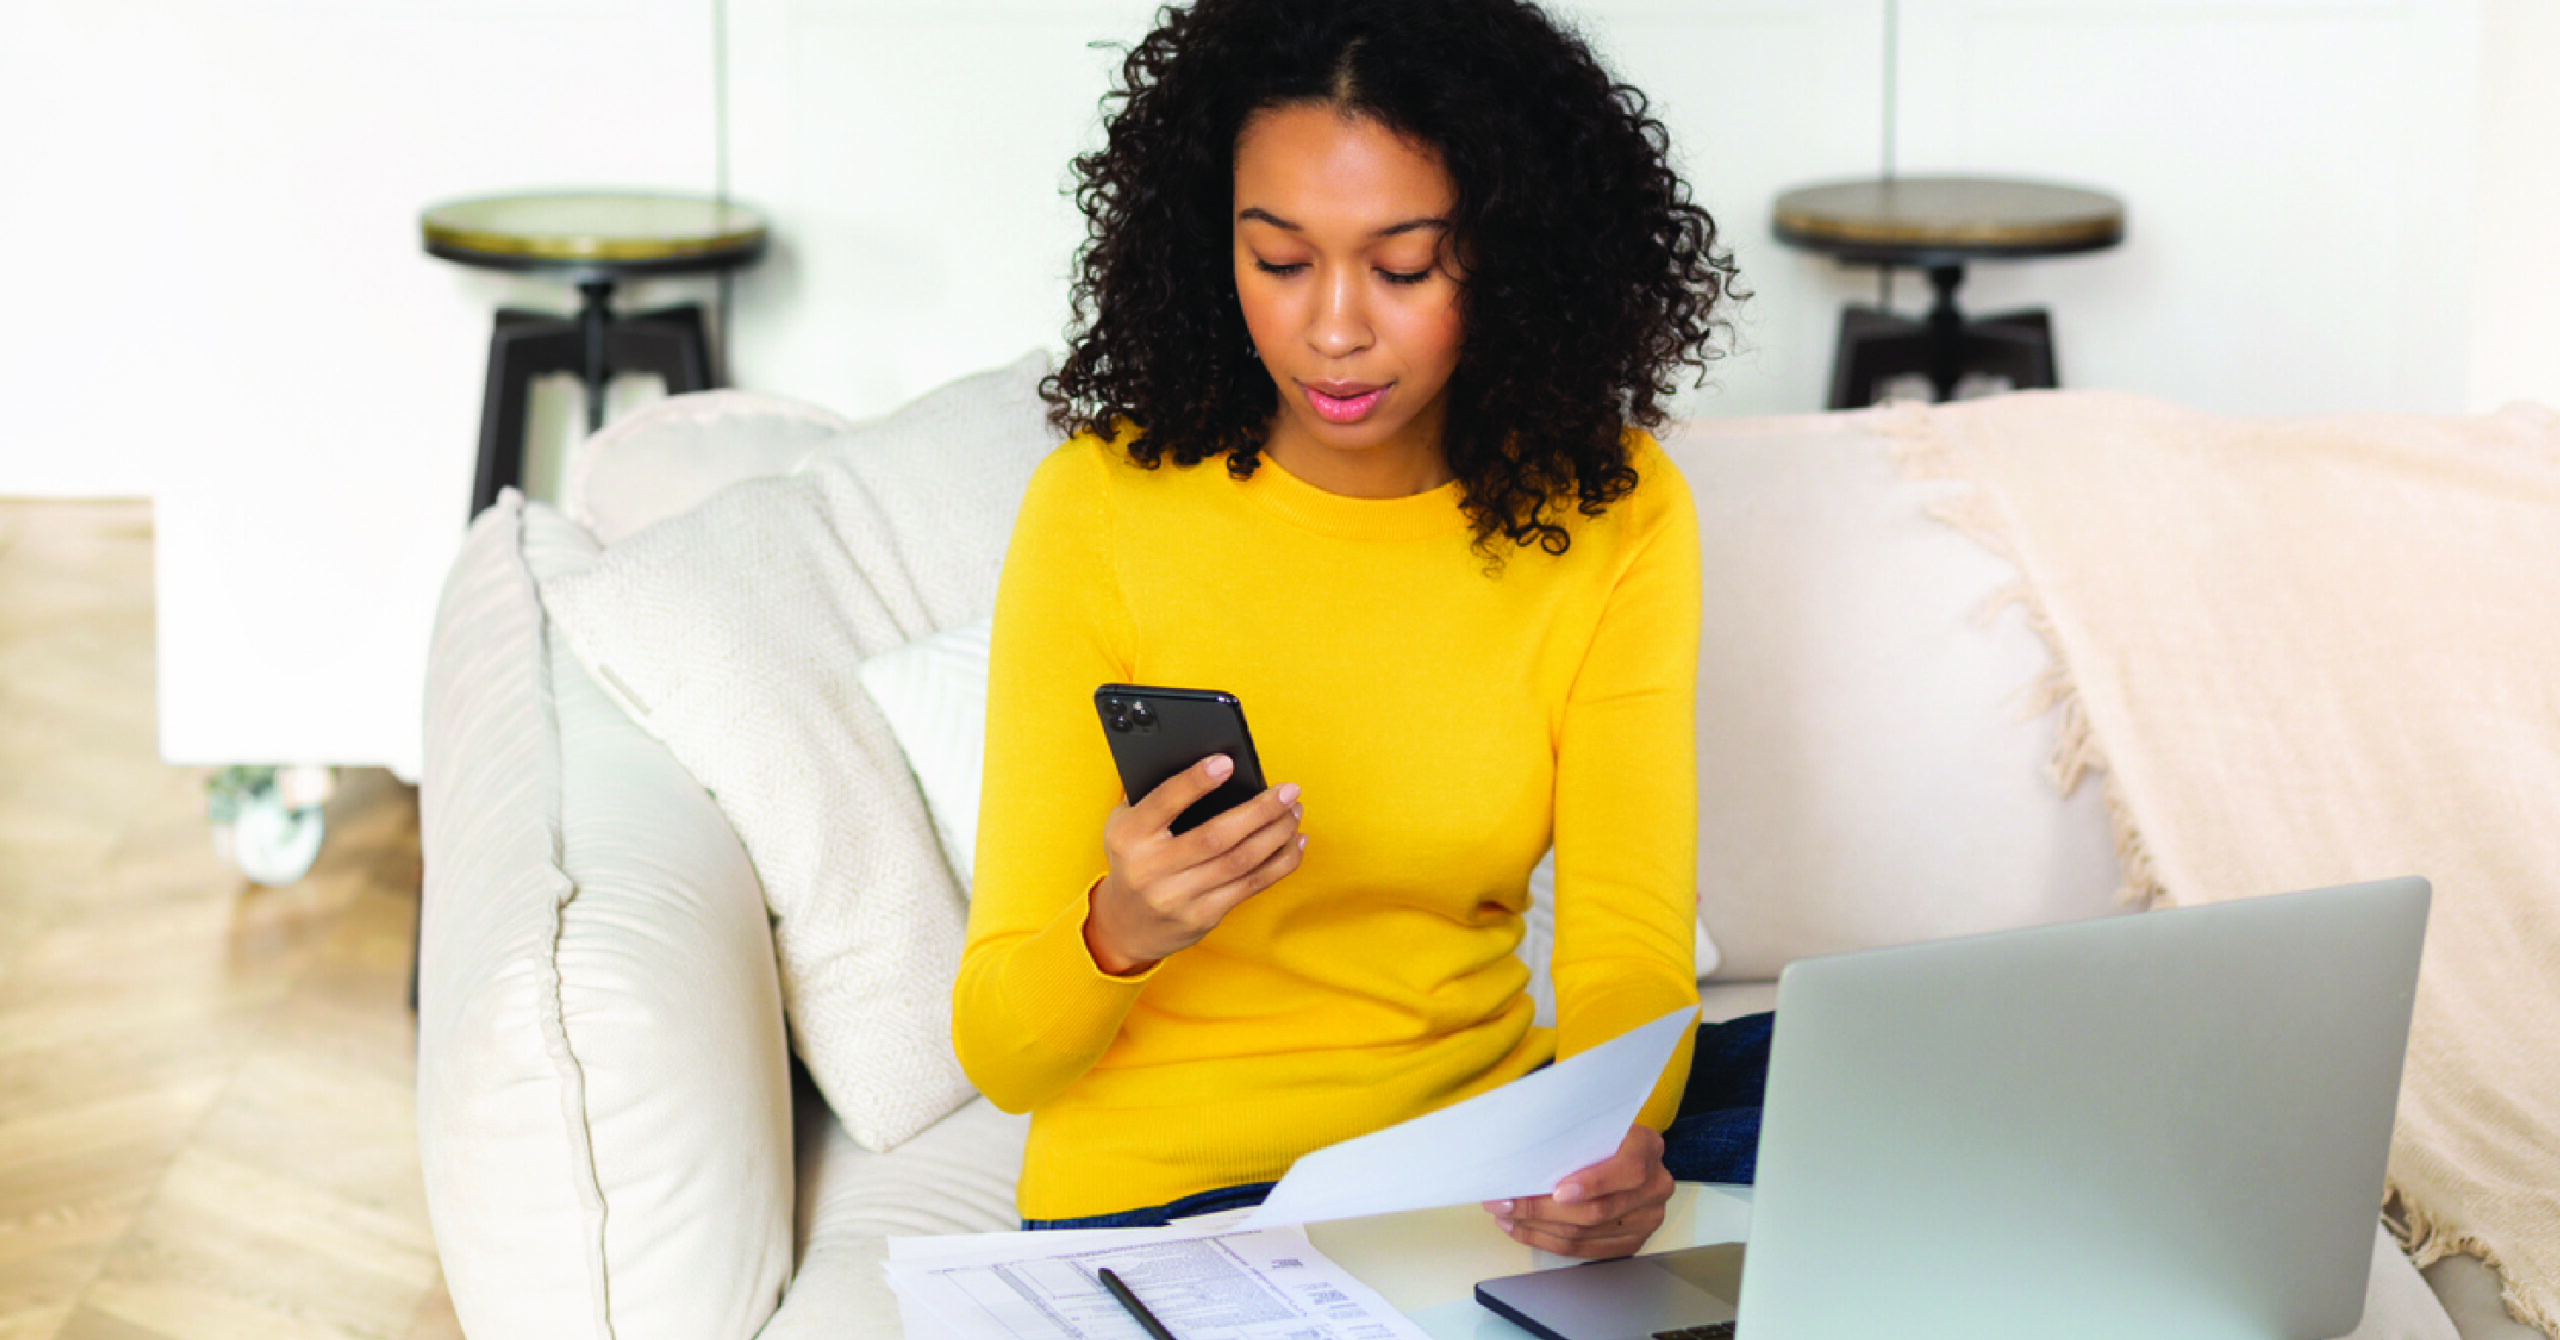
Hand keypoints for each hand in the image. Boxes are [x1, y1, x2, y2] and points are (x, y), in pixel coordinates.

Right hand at [1085, 754, 1305, 973]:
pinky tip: (1294, 843)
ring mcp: (1178, 897)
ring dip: (1276, 834)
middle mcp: (1151, 868)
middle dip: (1260, 810)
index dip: (1196, 782)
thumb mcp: (1124, 825)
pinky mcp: (1202, 917)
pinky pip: (1250, 886)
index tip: (1226, 762)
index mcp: (1129, 836)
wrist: (1126, 925)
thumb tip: (1207, 760)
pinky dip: (1280, 863)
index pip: (1164, 803)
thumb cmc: (1133, 860)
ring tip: (1294, 812)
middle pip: (1216, 836)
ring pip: (1240, 861)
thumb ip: (1152, 795)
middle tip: (1288, 790)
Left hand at [1482, 1123, 1672, 1259]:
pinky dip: (1549, 1241)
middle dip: (1543, 1209)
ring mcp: (1647, 1218)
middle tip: (1505, 1203)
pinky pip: (1586, 1250)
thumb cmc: (1601, 1134)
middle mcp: (1655, 1185)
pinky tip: (1523, 1229)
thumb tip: (1522, 1159)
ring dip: (1538, 1228)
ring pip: (1586, 1234)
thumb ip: (1571, 1139)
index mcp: (1647, 1147)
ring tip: (1506, 1216)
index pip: (1628, 1170)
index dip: (1593, 1183)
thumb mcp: (1593, 1124)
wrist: (1625, 1152)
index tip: (1557, 1191)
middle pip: (1598, 1210)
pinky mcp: (1632, 1241)